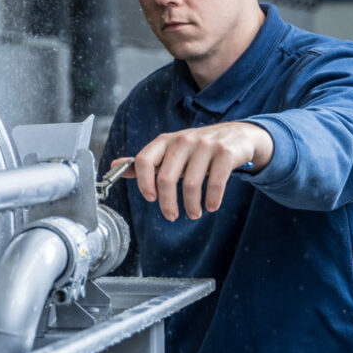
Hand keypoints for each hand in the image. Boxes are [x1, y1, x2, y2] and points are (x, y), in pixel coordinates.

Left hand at [111, 122, 273, 221]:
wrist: (238, 136)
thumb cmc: (198, 149)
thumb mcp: (170, 152)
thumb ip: (145, 162)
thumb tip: (114, 166)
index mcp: (165, 141)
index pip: (144, 160)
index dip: (143, 183)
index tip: (150, 199)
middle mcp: (183, 140)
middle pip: (166, 178)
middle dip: (167, 203)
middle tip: (171, 216)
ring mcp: (205, 145)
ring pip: (190, 184)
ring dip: (191, 205)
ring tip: (193, 214)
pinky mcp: (225, 153)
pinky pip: (215, 182)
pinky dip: (212, 200)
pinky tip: (211, 206)